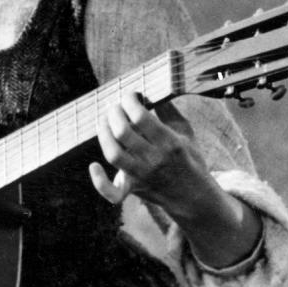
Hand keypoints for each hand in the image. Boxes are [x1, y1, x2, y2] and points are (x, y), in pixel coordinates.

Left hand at [89, 92, 262, 268]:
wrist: (194, 196)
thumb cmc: (188, 158)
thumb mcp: (185, 131)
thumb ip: (168, 110)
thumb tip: (148, 91)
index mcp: (170, 143)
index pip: (141, 117)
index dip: (130, 101)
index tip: (130, 95)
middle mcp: (155, 160)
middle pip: (123, 132)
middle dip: (114, 113)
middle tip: (116, 107)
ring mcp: (142, 176)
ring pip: (113, 155)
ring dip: (103, 134)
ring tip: (104, 122)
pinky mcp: (133, 189)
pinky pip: (113, 193)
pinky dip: (99, 182)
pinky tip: (93, 166)